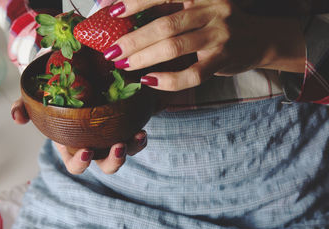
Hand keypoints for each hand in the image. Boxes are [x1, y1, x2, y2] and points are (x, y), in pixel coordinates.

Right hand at [11, 98, 147, 173]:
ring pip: (124, 154)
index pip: (75, 165)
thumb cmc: (57, 89)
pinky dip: (140, 139)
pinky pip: (136, 139)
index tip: (87, 150)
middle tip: (117, 146)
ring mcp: (111, 136)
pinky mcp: (125, 125)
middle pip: (105, 165)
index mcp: (72, 144)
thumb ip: (25, 106)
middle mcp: (94, 144)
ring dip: (130, 149)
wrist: (79, 71)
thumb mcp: (39, 96)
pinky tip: (141, 129)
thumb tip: (17, 118)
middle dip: (113, 161)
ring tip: (136, 136)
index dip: (81, 164)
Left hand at [105, 0, 305, 90]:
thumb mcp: (197, 6)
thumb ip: (169, 8)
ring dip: (144, 58)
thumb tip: (124, 13)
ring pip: (175, 47)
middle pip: (165, 24)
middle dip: (133, 39)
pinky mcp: (223, 60)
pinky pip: (192, 74)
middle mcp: (212, 8)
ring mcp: (219, 35)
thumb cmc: (217, 22)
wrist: (259, 38)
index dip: (135, 1)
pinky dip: (168, 80)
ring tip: (124, 64)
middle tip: (111, 51)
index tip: (110, 11)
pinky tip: (150, 81)